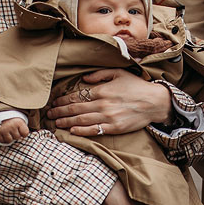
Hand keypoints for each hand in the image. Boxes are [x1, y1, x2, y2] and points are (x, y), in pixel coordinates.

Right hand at [0, 118, 29, 143]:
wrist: (1, 114)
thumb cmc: (13, 121)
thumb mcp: (20, 122)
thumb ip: (24, 129)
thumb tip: (32, 137)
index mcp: (19, 122)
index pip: (25, 134)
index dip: (23, 133)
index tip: (20, 129)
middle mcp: (11, 126)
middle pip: (17, 138)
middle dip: (15, 135)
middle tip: (13, 129)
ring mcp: (4, 129)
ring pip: (9, 140)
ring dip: (9, 137)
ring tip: (8, 131)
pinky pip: (2, 141)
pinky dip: (3, 138)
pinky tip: (3, 133)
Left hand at [47, 69, 171, 136]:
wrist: (154, 102)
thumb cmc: (137, 86)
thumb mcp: (119, 73)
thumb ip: (100, 75)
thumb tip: (84, 79)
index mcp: (102, 90)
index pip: (77, 96)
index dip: (64, 99)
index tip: (54, 102)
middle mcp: (103, 104)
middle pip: (76, 109)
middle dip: (60, 111)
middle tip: (49, 114)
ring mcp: (108, 117)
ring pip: (82, 120)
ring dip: (66, 122)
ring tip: (56, 122)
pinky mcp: (114, 128)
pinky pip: (94, 130)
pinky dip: (82, 131)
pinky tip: (72, 131)